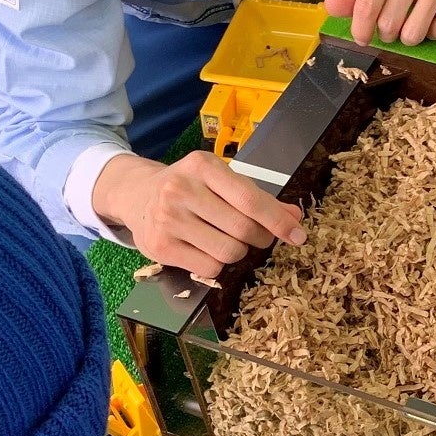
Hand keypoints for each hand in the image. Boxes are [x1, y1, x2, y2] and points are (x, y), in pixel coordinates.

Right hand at [92, 151, 306, 276]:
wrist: (137, 195)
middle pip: (242, 229)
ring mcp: (168, 219)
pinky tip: (207, 250)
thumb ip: (257, 198)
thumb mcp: (220, 181)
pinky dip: (218, 265)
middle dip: (260, 238)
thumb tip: (294, 218)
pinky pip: (209, 268)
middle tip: (259, 237)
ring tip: (228, 241)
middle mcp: (182, 189)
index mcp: (203, 166)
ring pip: (228, 252)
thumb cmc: (188, 187)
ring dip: (239, 252)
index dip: (277, 220)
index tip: (297, 235)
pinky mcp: (161, 246)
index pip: (249, 199)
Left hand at [324, 0, 435, 47]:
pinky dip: (434, 33)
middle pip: (390, 25)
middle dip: (389, 34)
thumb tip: (329, 7)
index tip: (362, 39)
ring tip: (414, 23)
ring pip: (414, 34)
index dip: (361, 30)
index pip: (367, 5)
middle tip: (394, 26)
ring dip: (411, 37)